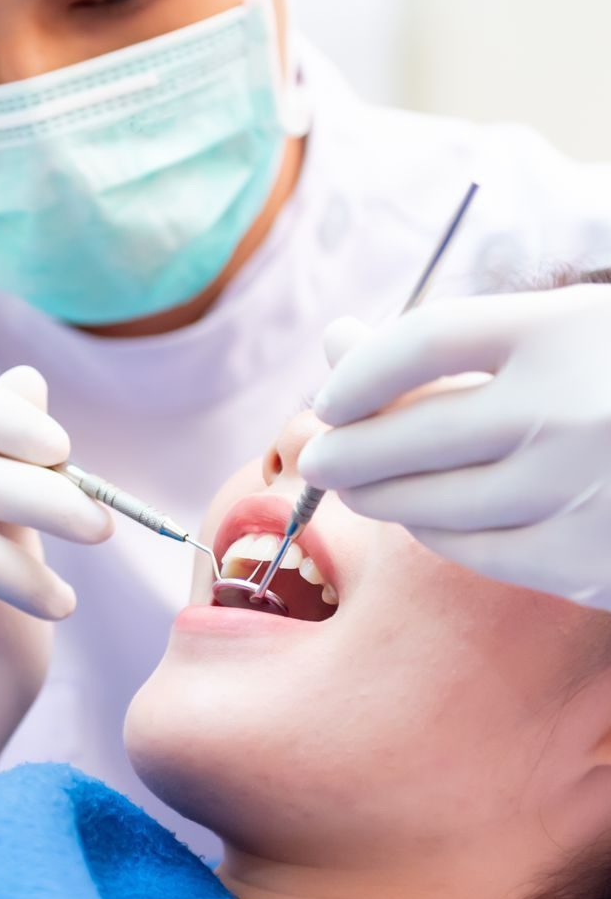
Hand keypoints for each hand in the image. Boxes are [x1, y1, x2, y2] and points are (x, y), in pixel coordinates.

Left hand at [300, 285, 610, 609]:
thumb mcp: (562, 332)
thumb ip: (452, 342)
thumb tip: (337, 342)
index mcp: (567, 331)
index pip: (420, 343)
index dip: (357, 370)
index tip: (331, 390)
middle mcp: (569, 412)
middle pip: (407, 435)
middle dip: (340, 447)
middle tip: (315, 451)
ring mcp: (579, 495)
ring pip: (428, 506)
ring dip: (377, 496)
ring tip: (357, 482)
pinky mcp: (587, 567)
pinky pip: (474, 552)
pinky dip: (435, 534)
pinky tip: (424, 517)